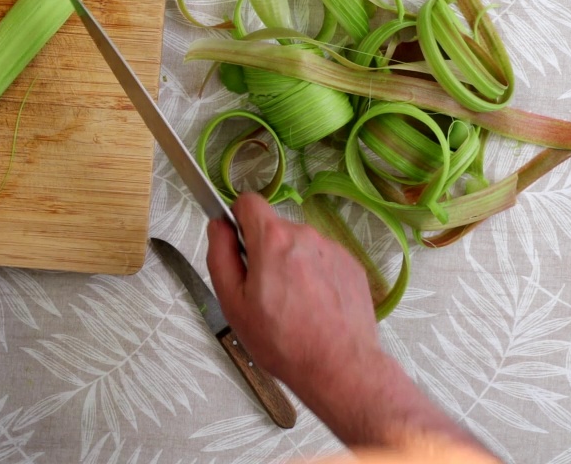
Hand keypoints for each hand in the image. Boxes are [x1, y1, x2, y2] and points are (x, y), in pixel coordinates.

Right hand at [205, 192, 381, 396]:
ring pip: (299, 245)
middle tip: (262, 290)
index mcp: (272, 241)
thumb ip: (220, 255)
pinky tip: (313, 306)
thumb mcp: (232, 302)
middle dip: (264, 250)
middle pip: (274, 228)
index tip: (237, 242)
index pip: (248, 202)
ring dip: (290, 264)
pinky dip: (314, 275)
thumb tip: (218, 227)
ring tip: (291, 304)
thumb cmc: (284, 342)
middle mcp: (306, 236)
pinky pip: (322, 259)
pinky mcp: (351, 266)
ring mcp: (332, 250)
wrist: (339, 368)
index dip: (237, 219)